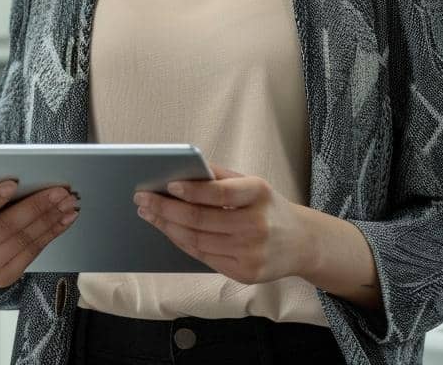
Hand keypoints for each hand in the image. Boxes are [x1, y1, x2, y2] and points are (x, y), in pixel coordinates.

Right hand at [0, 181, 78, 288]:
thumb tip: (21, 176)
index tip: (14, 182)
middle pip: (3, 228)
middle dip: (35, 206)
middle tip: (60, 190)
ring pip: (21, 241)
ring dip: (50, 220)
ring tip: (68, 203)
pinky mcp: (1, 278)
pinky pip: (31, 253)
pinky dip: (51, 234)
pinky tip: (65, 219)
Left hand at [134, 164, 312, 284]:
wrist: (301, 243)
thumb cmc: (266, 207)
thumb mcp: (251, 183)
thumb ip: (218, 175)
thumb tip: (179, 168)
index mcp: (259, 194)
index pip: (220, 193)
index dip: (192, 190)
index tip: (168, 185)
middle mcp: (257, 225)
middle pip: (201, 220)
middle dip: (166, 209)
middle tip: (142, 199)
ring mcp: (251, 253)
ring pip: (197, 240)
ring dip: (167, 226)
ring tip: (148, 213)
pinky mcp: (245, 273)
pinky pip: (203, 257)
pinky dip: (181, 242)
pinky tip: (167, 230)